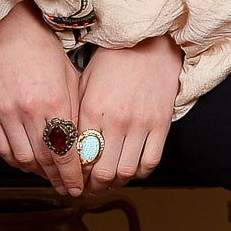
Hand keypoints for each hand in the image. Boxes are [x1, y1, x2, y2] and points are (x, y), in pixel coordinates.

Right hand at [0, 0, 85, 195]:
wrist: (11, 30)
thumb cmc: (45, 51)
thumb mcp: (70, 79)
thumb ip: (75, 114)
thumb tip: (83, 147)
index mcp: (54, 100)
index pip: (65, 151)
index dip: (72, 175)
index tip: (77, 187)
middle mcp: (28, 109)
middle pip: (44, 160)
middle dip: (58, 179)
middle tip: (66, 188)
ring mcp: (5, 111)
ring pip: (22, 158)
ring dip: (37, 173)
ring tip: (49, 175)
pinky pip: (2, 148)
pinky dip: (15, 161)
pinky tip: (27, 162)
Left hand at [76, 36, 182, 190]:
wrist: (149, 42)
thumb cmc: (113, 60)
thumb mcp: (85, 83)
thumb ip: (76, 115)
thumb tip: (68, 145)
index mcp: (92, 110)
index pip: (79, 157)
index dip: (75, 173)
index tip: (73, 177)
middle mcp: (116, 121)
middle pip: (101, 171)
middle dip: (92, 186)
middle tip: (89, 188)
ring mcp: (141, 124)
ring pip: (125, 172)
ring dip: (115, 183)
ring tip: (109, 182)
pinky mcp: (161, 124)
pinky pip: (150, 162)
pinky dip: (139, 173)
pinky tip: (131, 171)